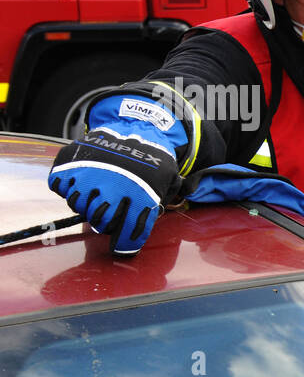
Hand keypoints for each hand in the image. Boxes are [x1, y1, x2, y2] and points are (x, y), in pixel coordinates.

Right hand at [49, 129, 180, 253]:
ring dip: (88, 202)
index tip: (122, 249)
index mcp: (138, 198)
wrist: (132, 127)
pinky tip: (84, 177)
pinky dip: (69, 185)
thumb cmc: (152, 160)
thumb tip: (163, 213)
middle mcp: (112, 191)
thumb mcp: (169, 179)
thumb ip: (167, 199)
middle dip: (107, 220)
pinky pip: (61, 188)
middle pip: (100, 223)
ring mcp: (88, 179)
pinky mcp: (68, 167)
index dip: (124, 246)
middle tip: (112, 208)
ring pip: (79, 206)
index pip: (127, 235)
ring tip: (101, 188)